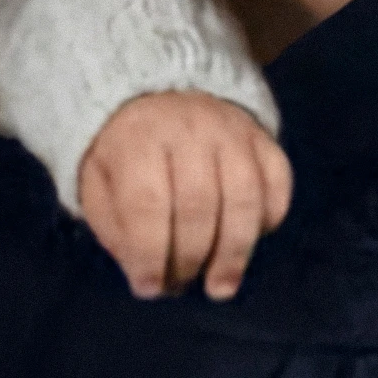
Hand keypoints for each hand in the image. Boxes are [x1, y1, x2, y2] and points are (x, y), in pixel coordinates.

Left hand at [78, 89, 292, 300]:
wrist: (161, 89)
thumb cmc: (126, 149)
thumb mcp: (99, 180)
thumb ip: (113, 224)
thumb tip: (142, 270)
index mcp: (138, 137)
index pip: (147, 203)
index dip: (149, 254)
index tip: (148, 288)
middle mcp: (188, 128)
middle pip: (198, 205)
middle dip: (189, 258)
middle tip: (180, 285)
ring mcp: (232, 130)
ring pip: (244, 198)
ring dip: (234, 253)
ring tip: (219, 287)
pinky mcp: (262, 137)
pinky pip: (277, 183)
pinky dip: (270, 219)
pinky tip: (251, 240)